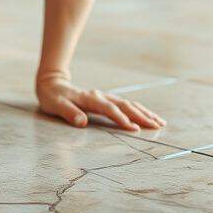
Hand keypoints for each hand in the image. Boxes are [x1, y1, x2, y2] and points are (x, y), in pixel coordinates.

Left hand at [35, 71, 164, 131]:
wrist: (52, 84)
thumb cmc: (53, 97)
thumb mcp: (56, 106)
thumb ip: (69, 113)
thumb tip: (82, 122)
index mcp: (90, 98)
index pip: (109, 109)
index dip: (121, 118)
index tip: (134, 129)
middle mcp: (101, 96)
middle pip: (125, 105)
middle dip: (142, 116)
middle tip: (157, 126)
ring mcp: (105, 97)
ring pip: (129, 104)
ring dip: (145, 112)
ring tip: (160, 122)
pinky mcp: (107, 100)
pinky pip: (126, 105)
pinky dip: (139, 110)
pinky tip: (148, 116)